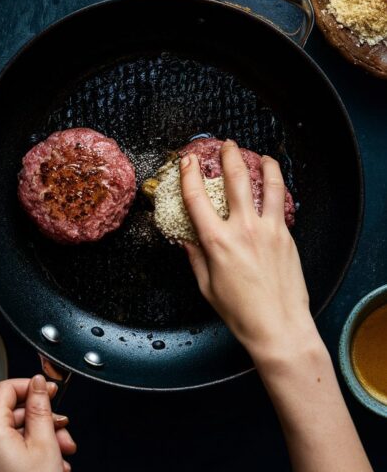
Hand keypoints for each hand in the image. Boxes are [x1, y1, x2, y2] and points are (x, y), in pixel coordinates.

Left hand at [0, 376, 76, 471]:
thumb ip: (41, 407)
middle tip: (65, 429)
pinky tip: (55, 465)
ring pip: (17, 430)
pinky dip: (36, 450)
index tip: (52, 392)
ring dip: (45, 436)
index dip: (32, 386)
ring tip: (65, 453)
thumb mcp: (45, 443)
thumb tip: (39, 383)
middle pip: (14, 410)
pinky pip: (13, 447)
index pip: (6, 388)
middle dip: (45, 418)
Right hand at [180, 140, 319, 367]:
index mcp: (217, 242)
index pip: (196, 198)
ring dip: (263, 163)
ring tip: (260, 155)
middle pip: (235, 179)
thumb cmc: (241, 312)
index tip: (187, 161)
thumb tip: (185, 239)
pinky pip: (281, 204)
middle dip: (228, 156)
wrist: (278, 326)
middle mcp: (243, 229)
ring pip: (268, 184)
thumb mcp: (206, 286)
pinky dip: (277, 188)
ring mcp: (268, 230)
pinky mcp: (286, 236)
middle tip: (226, 145)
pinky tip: (274, 185)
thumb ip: (195, 257)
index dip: (189, 174)